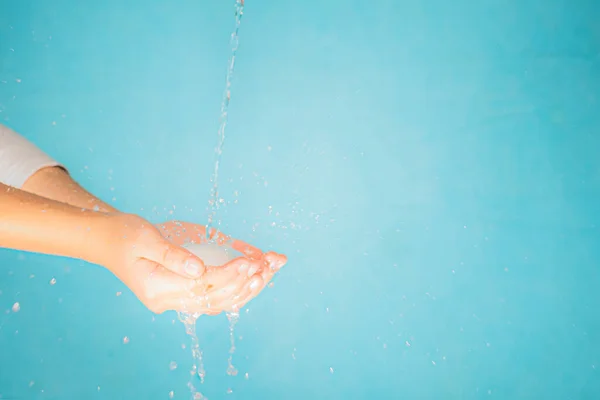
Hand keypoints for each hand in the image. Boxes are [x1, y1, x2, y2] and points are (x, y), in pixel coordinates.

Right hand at [94, 213, 262, 314]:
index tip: (252, 262)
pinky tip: (256, 276)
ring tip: (271, 270)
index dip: (229, 275)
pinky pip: (214, 298)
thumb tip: (200, 269)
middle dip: (246, 282)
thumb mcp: (145, 238)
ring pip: (219, 303)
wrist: (106, 241)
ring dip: (247, 288)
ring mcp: (174, 301)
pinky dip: (237, 288)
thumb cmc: (124, 234)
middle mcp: (166, 301)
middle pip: (215, 299)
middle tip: (271, 264)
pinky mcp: (181, 295)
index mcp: (156, 289)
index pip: (202, 287)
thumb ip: (172, 255)